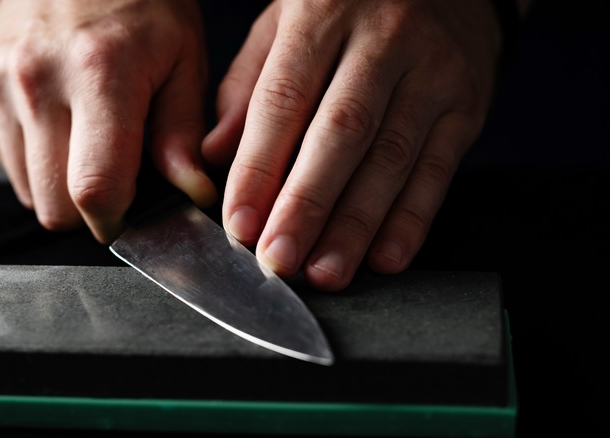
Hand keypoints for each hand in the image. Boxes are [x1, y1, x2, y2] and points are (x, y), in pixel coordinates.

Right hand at [0, 0, 215, 242]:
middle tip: (115, 180)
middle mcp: (37, 80)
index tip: (131, 220)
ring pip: (28, 191)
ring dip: (60, 185)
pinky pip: (5, 161)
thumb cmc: (140, 2)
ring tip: (88, 140)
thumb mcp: (183, 60)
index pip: (95, 190)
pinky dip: (35, 159)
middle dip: (88, 212)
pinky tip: (59, 123)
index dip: (116, 223)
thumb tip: (191, 193)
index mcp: (100, 74)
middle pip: (54, 207)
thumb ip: (183, 133)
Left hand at [202, 0, 501, 290]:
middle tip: (279, 260)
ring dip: (356, 225)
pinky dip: (412, 219)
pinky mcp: (468, 104)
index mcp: (323, 14)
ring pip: (391, 159)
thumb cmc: (348, 8)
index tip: (239, 223)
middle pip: (340, 134)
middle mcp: (383, 41)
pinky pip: (439, 168)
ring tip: (326, 271)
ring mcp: (432, 72)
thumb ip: (249, 86)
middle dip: (306, 206)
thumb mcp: (285, 22)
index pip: (283, 100)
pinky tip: (386, 255)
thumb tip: (215, 155)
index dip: (259, 168)